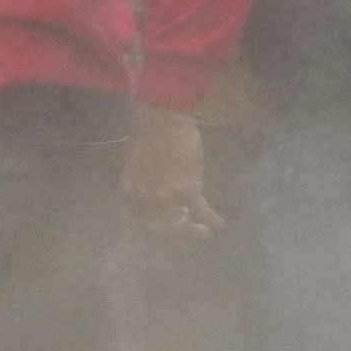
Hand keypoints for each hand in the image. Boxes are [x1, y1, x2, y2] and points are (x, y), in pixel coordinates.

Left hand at [124, 101, 222, 235]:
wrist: (162, 119)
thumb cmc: (145, 129)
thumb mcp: (135, 158)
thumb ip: (141, 176)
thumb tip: (149, 181)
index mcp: (131, 189)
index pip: (138, 214)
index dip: (150, 220)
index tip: (160, 221)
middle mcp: (146, 199)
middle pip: (159, 224)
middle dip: (173, 229)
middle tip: (184, 228)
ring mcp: (167, 198)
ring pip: (180, 222)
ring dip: (192, 229)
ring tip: (202, 231)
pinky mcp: (188, 192)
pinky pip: (201, 210)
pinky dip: (211, 218)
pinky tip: (219, 224)